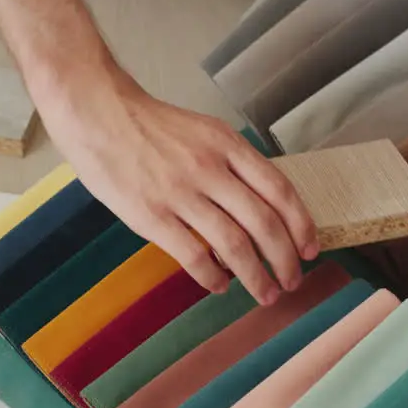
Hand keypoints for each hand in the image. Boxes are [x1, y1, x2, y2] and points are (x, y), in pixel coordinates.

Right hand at [45, 78, 318, 305]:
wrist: (97, 113)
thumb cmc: (147, 125)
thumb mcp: (203, 131)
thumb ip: (231, 163)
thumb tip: (258, 206)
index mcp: (227, 145)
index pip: (280, 190)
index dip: (301, 225)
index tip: (310, 249)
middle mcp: (210, 169)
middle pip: (264, 223)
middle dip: (285, 260)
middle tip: (292, 281)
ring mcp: (181, 194)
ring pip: (235, 245)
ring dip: (256, 277)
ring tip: (266, 294)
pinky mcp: (151, 216)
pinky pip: (194, 256)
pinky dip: (213, 277)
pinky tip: (219, 286)